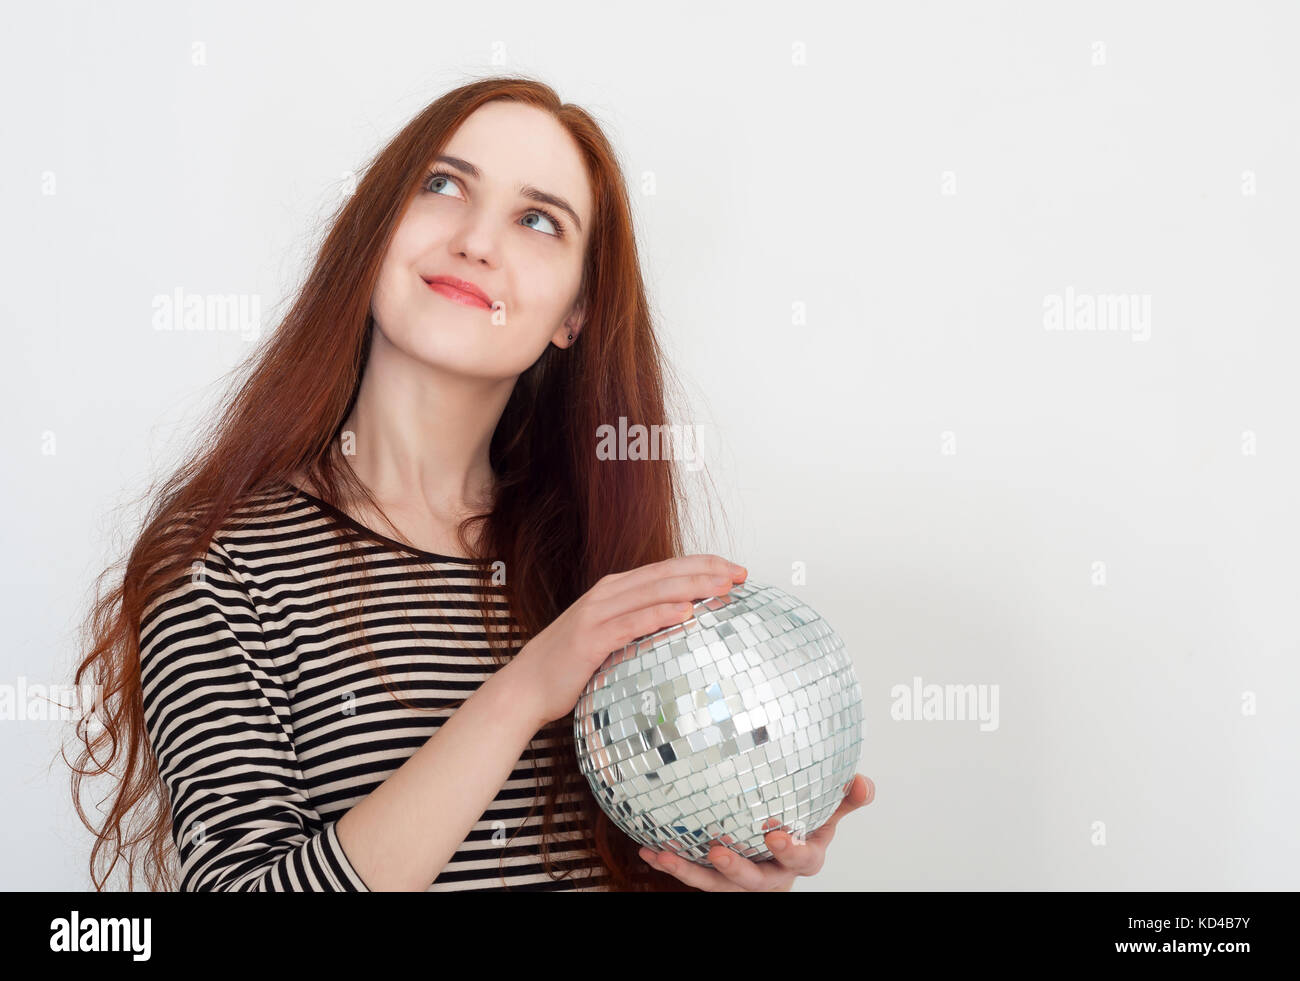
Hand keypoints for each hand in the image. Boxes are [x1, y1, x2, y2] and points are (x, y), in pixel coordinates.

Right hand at [511, 554, 748, 727]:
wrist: (526, 686)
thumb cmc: (571, 665)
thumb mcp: (609, 636)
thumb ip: (638, 625)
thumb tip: (680, 627)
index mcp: (614, 589)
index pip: (666, 568)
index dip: (703, 564)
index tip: (735, 570)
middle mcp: (607, 593)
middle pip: (666, 574)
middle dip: (707, 570)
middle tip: (740, 575)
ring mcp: (598, 613)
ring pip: (654, 591)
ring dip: (692, 586)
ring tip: (723, 587)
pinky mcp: (591, 638)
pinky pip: (633, 622)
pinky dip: (661, 614)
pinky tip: (686, 613)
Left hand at [638, 773, 875, 890]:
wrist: (780, 855)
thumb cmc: (802, 828)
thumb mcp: (826, 814)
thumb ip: (845, 799)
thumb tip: (864, 781)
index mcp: (802, 858)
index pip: (801, 859)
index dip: (790, 850)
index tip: (777, 834)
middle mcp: (770, 875)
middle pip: (754, 879)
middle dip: (737, 868)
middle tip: (719, 850)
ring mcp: (740, 881)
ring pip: (716, 884)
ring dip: (690, 870)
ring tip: (666, 853)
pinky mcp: (716, 880)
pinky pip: (691, 874)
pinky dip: (671, 862)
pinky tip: (648, 847)